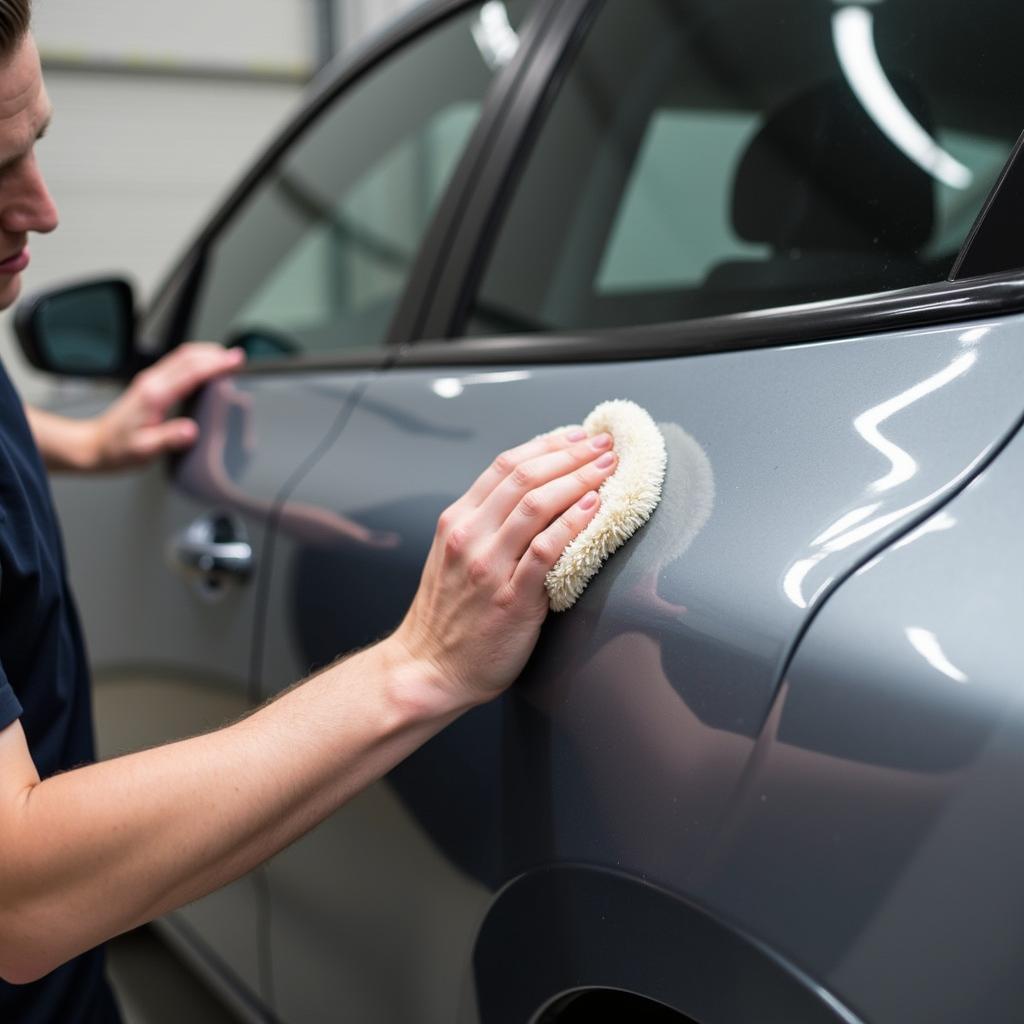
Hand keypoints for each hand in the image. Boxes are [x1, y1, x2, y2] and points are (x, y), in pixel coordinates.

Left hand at [91, 343, 244, 470]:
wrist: (97, 445)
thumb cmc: (119, 449)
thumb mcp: (145, 450)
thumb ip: (169, 439)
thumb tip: (191, 431)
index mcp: (154, 396)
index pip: (190, 372)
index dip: (216, 365)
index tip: (235, 361)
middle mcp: (152, 383)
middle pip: (187, 357)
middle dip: (215, 354)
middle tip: (238, 357)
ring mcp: (150, 381)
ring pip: (182, 357)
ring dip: (206, 354)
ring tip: (227, 358)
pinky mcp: (151, 384)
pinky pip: (177, 364)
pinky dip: (196, 361)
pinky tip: (205, 367)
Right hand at [389, 428, 618, 709]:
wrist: (429, 669)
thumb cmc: (448, 616)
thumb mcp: (453, 557)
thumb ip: (484, 526)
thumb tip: (532, 497)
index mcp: (457, 521)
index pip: (504, 465)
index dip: (545, 445)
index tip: (576, 435)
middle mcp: (469, 536)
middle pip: (524, 477)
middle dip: (570, 454)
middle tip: (603, 444)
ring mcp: (489, 566)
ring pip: (536, 505)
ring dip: (578, 479)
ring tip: (607, 468)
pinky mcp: (511, 598)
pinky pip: (546, 550)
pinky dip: (572, 523)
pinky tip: (594, 507)